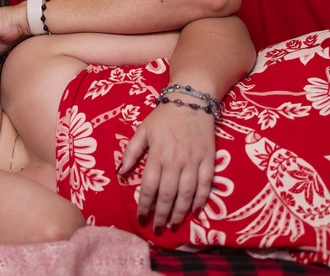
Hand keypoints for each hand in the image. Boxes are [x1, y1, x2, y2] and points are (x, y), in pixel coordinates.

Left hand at [119, 102, 215, 231]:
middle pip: (168, 195)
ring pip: (187, 193)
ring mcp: (193, 161)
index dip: (144, 205)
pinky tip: (195, 211)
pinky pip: (206, 184)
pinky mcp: (208, 159)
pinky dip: (201, 199)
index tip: (142, 219)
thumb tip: (120, 173)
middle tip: (158, 229)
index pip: (148, 187)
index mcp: (157, 155)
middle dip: (162, 215)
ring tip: (174, 225)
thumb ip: (131, 152)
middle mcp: (175, 161)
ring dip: (180, 212)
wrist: (192, 99)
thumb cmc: (164, 116)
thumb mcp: (143, 130)